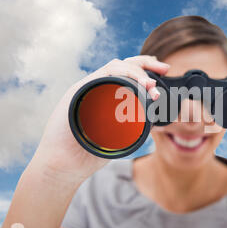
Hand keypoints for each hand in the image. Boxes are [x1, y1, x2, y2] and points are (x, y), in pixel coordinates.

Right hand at [32, 55, 169, 183]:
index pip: (126, 73)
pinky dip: (122, 75)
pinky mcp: (77, 93)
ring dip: (137, 72)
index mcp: (104, 95)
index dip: (146, 69)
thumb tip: (154, 122)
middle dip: (146, 63)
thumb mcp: (115, 137)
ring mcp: (85, 89)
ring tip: (151, 85)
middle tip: (164, 68)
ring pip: (114, 66)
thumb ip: (130, 126)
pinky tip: (137, 84)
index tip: (164, 72)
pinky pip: (101, 75)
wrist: (62, 165)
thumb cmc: (87, 153)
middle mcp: (95, 88)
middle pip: (122, 64)